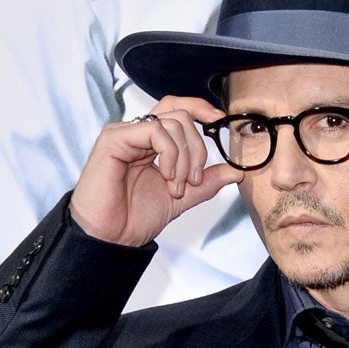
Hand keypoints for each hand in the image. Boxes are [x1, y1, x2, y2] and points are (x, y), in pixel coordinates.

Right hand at [69, 97, 244, 246]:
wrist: (112, 237)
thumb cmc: (135, 217)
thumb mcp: (182, 196)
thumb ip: (206, 181)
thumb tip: (236, 170)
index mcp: (150, 142)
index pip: (178, 110)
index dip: (202, 109)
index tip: (221, 121)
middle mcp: (137, 133)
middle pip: (181, 114)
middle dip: (199, 148)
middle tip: (194, 180)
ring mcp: (124, 133)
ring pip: (173, 122)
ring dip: (185, 158)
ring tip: (176, 186)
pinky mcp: (113, 139)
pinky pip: (156, 131)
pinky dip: (171, 155)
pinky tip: (166, 178)